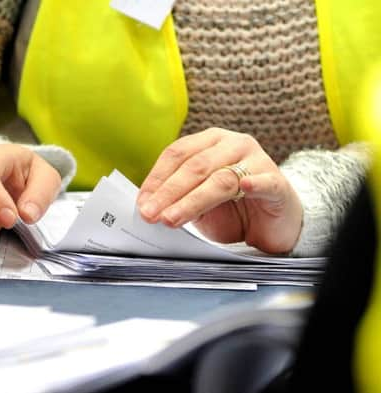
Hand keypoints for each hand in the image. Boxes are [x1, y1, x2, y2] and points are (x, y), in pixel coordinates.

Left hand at [137, 128, 302, 253]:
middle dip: (168, 192)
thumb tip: (147, 207)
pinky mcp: (278, 183)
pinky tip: (244, 188)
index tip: (141, 203)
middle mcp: (233, 144)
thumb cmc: (232, 209)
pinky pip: (264, 182)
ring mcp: (258, 161)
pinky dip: (254, 184)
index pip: (177, 154)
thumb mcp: (197, 202)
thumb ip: (177, 198)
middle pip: (195, 166)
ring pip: (221, 179)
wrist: (273, 224)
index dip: (156, 179)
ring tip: (171, 219)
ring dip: (192, 201)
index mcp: (210, 141)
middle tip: (151, 214)